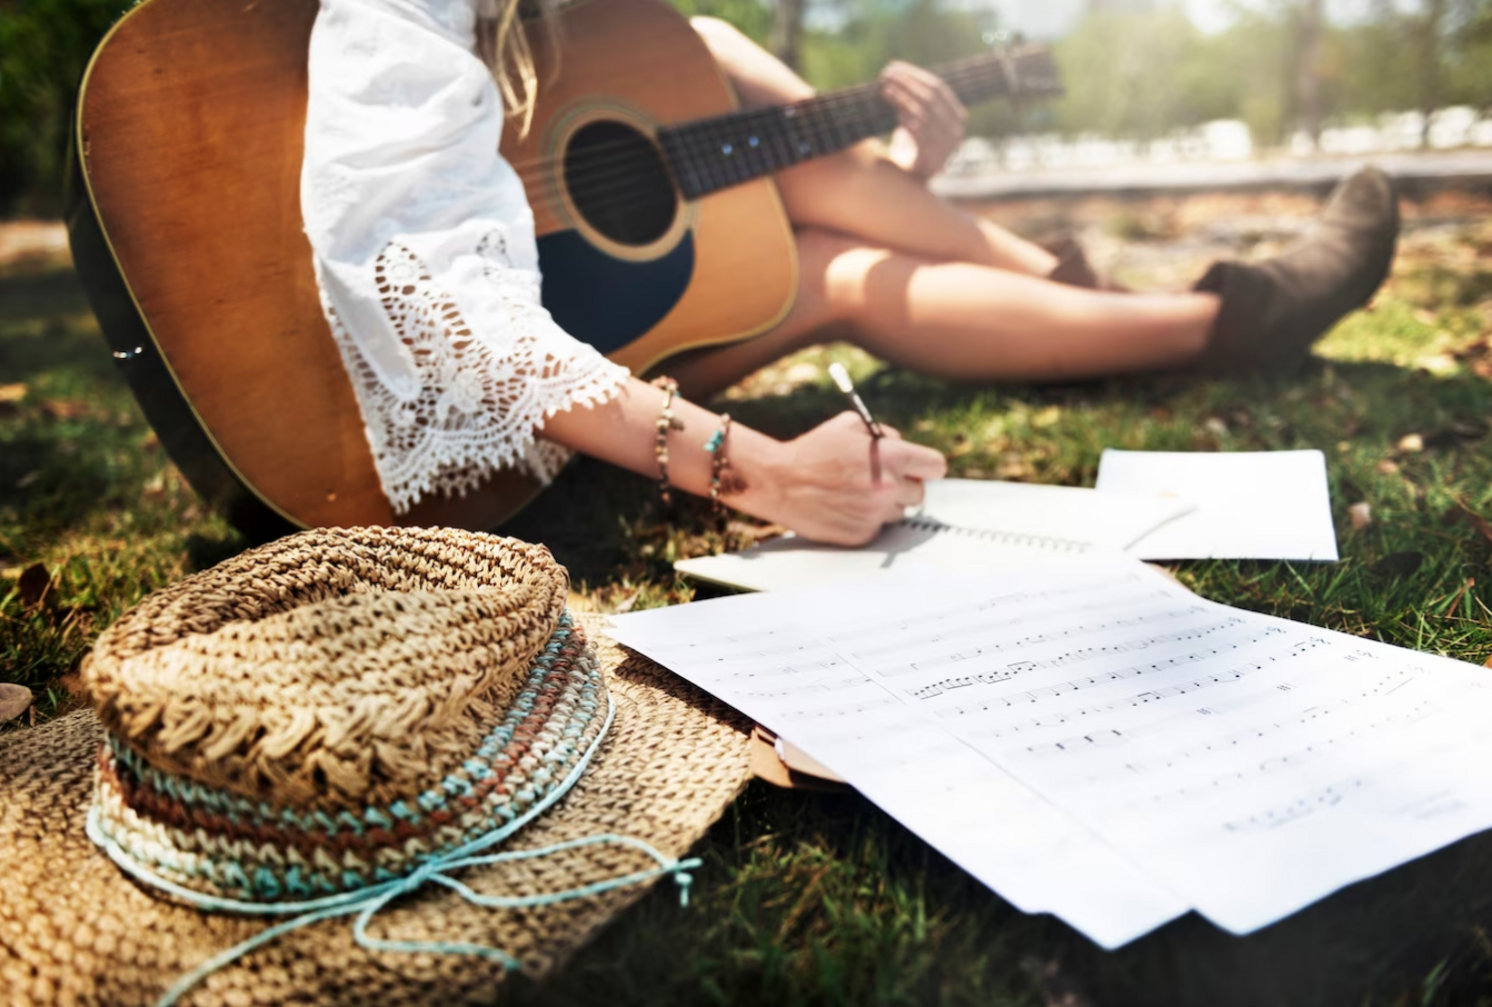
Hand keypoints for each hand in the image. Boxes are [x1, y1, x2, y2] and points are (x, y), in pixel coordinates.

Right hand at [755, 412, 947, 545]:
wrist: (779, 481)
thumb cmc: (813, 449)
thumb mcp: (851, 425)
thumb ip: (884, 434)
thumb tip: (901, 445)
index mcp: (892, 457)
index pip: (935, 466)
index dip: (926, 466)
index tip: (919, 468)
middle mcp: (889, 488)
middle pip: (919, 493)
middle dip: (904, 485)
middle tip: (882, 480)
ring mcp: (875, 514)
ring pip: (899, 512)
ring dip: (886, 504)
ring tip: (858, 492)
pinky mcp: (862, 534)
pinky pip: (877, 528)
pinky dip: (866, 519)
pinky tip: (845, 506)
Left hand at [880, 61, 966, 179]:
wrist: (913, 182)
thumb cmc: (913, 145)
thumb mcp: (919, 119)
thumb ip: (916, 100)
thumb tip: (897, 72)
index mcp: (957, 116)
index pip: (938, 88)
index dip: (915, 75)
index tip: (894, 67)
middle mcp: (956, 131)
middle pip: (931, 98)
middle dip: (907, 84)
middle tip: (886, 76)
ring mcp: (946, 147)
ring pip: (925, 115)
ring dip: (903, 100)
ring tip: (886, 91)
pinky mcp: (933, 161)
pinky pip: (922, 136)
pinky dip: (909, 123)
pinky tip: (897, 116)